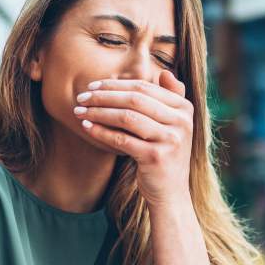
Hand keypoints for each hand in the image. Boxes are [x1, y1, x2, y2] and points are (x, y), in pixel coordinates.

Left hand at [73, 71, 193, 206]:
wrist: (171, 193)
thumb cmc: (165, 156)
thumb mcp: (172, 126)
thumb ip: (170, 99)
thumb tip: (165, 72)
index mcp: (184, 108)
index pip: (144, 88)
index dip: (116, 85)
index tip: (93, 86)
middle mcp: (181, 121)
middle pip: (134, 100)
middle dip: (104, 96)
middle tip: (81, 97)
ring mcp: (170, 140)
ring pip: (127, 118)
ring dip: (99, 112)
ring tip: (80, 111)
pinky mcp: (156, 157)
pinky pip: (122, 140)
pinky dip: (101, 132)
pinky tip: (87, 127)